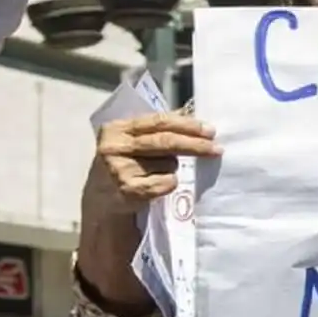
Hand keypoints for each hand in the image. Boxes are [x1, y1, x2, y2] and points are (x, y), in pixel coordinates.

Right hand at [90, 112, 221, 213]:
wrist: (101, 199)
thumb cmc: (123, 163)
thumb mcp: (130, 140)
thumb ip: (154, 128)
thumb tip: (191, 117)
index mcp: (116, 128)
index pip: (159, 121)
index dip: (187, 125)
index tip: (210, 130)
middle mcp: (114, 146)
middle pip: (166, 142)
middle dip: (195, 145)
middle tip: (216, 148)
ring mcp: (120, 169)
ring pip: (168, 163)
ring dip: (173, 167)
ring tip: (158, 171)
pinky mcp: (128, 190)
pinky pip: (166, 183)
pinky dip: (170, 183)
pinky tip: (158, 185)